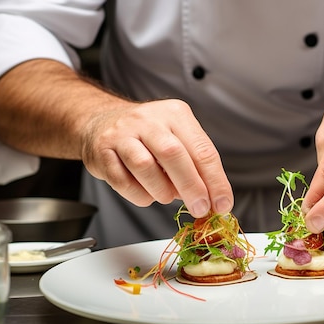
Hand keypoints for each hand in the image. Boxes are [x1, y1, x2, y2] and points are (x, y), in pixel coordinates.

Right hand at [81, 98, 232, 217]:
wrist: (101, 121)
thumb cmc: (146, 135)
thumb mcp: (177, 138)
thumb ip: (195, 165)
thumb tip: (213, 198)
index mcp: (176, 114)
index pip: (203, 150)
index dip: (215, 181)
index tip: (222, 204)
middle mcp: (149, 120)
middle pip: (174, 155)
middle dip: (191, 187)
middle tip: (200, 208)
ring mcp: (122, 134)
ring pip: (145, 166)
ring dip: (161, 191)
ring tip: (166, 196)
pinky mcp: (102, 151)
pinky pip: (122, 181)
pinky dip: (138, 195)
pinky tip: (146, 193)